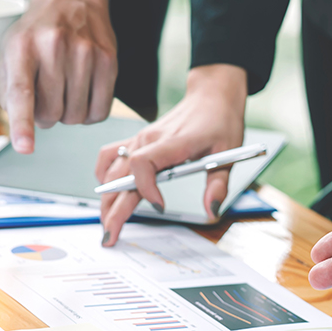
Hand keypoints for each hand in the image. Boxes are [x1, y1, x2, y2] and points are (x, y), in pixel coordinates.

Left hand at [0, 0, 115, 153]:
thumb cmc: (35, 34)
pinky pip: (99, 112)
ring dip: (66, 114)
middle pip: (51, 113)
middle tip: (44, 95)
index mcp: (22, 47)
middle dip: (44, 115)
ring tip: (62, 89)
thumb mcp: (9, 54)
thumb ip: (8, 93)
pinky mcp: (109, 60)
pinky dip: (89, 113)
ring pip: (75, 117)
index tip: (24, 147)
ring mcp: (85, 52)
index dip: (22, 124)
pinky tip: (82, 93)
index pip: (21, 92)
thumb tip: (23, 125)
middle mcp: (54, 46)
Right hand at [93, 65, 245, 245]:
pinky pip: (109, 156)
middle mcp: (148, 140)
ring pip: (112, 171)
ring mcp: (139, 139)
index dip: (145, 189)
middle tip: (110, 235)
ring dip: (106, 197)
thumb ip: (218, 185)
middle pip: (120, 176)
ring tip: (106, 220)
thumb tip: (212, 210)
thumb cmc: (220, 122)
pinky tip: (106, 190)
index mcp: (172, 143)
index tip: (160, 207)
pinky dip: (103, 174)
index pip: (142, 164)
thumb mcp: (228, 155)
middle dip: (113, 209)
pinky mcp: (137, 140)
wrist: (212, 96)